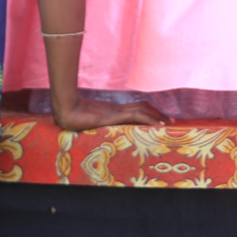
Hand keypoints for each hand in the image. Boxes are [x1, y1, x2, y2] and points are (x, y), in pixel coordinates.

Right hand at [51, 97, 169, 130]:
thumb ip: (94, 124)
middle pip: (143, 107)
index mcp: (113, 110)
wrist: (65, 110)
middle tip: (171, 120)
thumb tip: (94, 129)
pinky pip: (137, 116)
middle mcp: (118, 108)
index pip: (135, 108)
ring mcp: (117, 111)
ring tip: (169, 123)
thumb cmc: (72, 116)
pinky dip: (150, 120)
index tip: (159, 118)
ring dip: (157, 116)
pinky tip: (159, 125)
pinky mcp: (116, 115)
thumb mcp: (87, 122)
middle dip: (157, 113)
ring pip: (143, 110)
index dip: (148, 112)